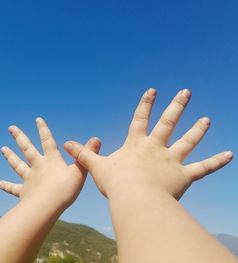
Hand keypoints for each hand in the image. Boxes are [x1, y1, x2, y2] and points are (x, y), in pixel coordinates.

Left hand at [0, 117, 100, 208]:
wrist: (47, 207)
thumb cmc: (65, 189)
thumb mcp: (80, 171)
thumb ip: (86, 155)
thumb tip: (96, 138)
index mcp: (51, 160)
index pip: (47, 141)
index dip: (43, 129)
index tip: (37, 119)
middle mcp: (38, 166)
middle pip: (27, 148)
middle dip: (19, 137)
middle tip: (11, 128)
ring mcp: (29, 179)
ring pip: (18, 165)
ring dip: (10, 156)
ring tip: (2, 149)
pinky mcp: (24, 192)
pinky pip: (13, 188)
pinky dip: (6, 186)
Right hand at [64, 89, 232, 199]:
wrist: (133, 197)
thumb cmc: (115, 183)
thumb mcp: (96, 166)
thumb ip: (83, 154)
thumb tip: (65, 144)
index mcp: (137, 144)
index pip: (141, 118)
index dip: (146, 104)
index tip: (152, 90)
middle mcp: (156, 147)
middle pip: (168, 122)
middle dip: (177, 106)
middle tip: (186, 92)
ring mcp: (171, 160)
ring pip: (188, 141)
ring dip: (198, 130)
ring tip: (207, 120)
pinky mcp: (183, 176)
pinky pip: (202, 168)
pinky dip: (216, 162)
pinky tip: (229, 155)